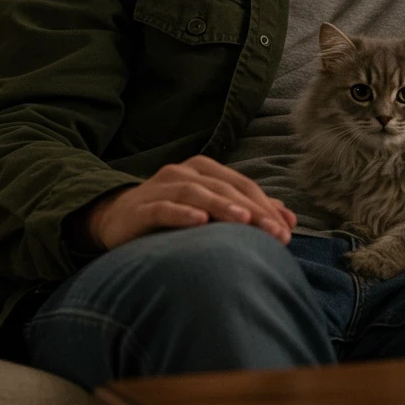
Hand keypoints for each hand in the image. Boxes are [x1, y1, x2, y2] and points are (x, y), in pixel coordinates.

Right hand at [84, 156, 297, 251]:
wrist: (116, 220)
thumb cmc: (171, 215)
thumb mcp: (210, 211)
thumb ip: (247, 211)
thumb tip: (289, 219)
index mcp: (204, 170)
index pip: (242, 185)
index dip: (267, 206)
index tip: (287, 231)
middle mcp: (184, 172)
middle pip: (225, 188)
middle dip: (253, 211)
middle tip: (275, 234)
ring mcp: (161, 187)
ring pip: (197, 193)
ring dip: (222, 207)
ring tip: (244, 221)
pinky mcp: (140, 207)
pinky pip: (163, 208)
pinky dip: (182, 213)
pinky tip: (199, 222)